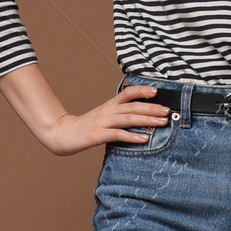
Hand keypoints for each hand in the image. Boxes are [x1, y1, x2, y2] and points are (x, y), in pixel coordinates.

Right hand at [40, 83, 170, 155]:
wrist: (62, 134)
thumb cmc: (86, 127)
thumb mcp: (103, 117)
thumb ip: (120, 115)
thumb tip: (142, 117)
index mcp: (110, 105)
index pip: (128, 93)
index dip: (142, 90)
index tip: (157, 91)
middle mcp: (108, 111)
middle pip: (133, 106)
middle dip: (152, 108)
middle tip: (168, 111)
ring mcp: (103, 123)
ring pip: (129, 119)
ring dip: (147, 120)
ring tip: (162, 122)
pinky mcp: (98, 135)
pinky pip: (118, 135)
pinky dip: (133, 137)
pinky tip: (144, 139)